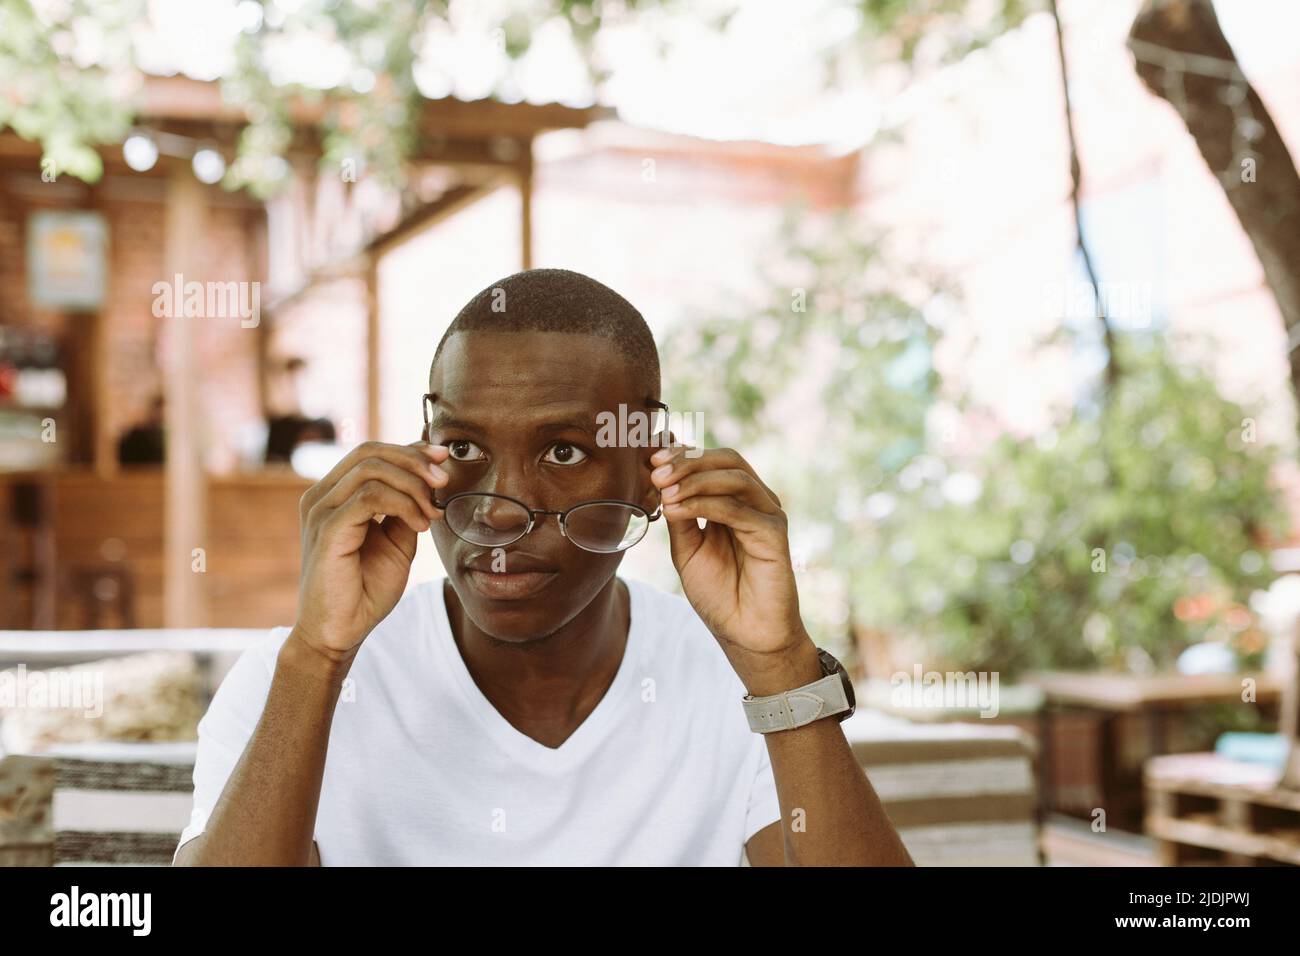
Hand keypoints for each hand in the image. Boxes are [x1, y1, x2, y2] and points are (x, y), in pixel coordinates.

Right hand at [294, 440, 448, 660]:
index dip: (410, 450)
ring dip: (412, 485)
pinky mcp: (327, 530)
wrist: (341, 632)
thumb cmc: (365, 589)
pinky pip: (369, 498)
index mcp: (335, 495)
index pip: (371, 452)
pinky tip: (419, 525)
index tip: (443, 459)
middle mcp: (322, 497)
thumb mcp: (397, 541)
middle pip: (370, 452)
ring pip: (371, 469)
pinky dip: (403, 505)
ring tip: (432, 513)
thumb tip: (430, 481)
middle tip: (443, 482)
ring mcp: (321, 511)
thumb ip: (407, 509)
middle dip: (414, 461)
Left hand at [649, 444, 816, 686]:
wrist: (745, 634)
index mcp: (735, 501)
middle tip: (656, 473)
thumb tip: (661, 482)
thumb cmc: (720, 594)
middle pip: (727, 461)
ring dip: (694, 479)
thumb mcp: (687, 551)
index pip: (713, 462)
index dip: (684, 455)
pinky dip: (704, 504)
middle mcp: (755, 502)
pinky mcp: (775, 533)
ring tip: (664, 491)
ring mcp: (768, 515)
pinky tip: (678, 510)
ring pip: (734, 477)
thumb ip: (680, 517)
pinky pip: (738, 509)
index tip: (651, 460)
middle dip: (688, 462)